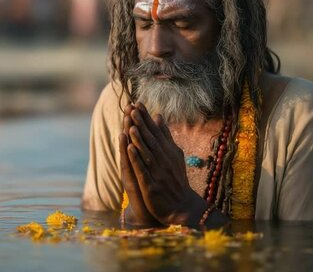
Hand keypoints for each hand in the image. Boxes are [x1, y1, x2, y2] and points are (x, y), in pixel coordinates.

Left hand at [122, 102, 206, 225]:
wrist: (182, 207)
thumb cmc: (175, 179)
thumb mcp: (173, 154)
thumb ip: (165, 136)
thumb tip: (158, 115)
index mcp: (169, 152)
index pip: (157, 132)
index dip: (147, 118)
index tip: (138, 103)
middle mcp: (164, 160)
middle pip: (151, 139)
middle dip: (141, 124)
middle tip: (132, 108)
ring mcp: (158, 173)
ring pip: (147, 153)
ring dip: (139, 139)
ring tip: (130, 125)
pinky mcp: (152, 185)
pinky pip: (143, 170)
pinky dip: (137, 159)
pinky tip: (130, 148)